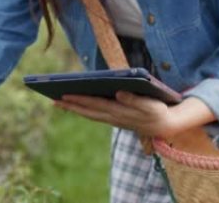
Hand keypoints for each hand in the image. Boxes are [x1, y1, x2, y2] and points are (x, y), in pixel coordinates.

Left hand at [54, 91, 178, 136]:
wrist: (165, 126)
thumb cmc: (157, 111)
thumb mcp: (150, 105)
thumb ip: (135, 100)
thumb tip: (119, 93)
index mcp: (120, 111)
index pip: (95, 104)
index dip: (80, 100)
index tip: (65, 95)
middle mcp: (113, 117)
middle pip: (87, 111)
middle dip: (70, 105)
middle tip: (53, 100)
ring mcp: (112, 119)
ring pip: (89, 114)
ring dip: (73, 109)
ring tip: (58, 102)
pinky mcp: (114, 119)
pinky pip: (94, 115)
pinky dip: (83, 110)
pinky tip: (75, 105)